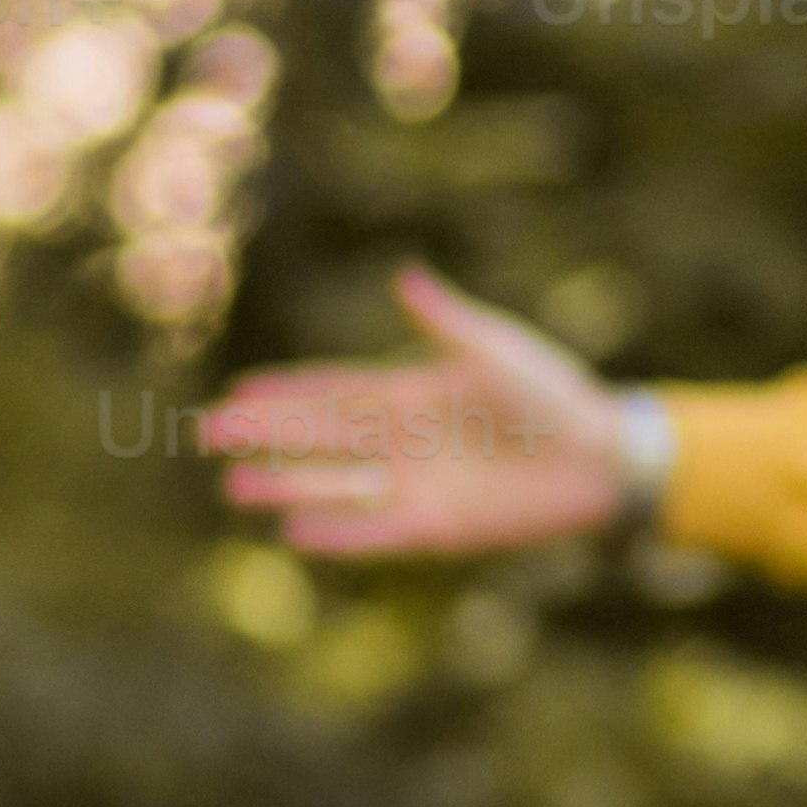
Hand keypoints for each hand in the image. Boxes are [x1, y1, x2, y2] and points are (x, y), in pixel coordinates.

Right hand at [201, 262, 651, 562]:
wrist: (601, 454)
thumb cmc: (552, 393)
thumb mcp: (495, 348)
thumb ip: (444, 321)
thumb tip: (403, 275)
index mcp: (412, 393)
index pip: (335, 390)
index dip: (288, 391)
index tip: (238, 389)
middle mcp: (403, 442)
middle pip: (320, 438)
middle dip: (266, 435)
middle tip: (206, 433)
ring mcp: (416, 484)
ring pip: (335, 485)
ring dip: (287, 486)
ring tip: (234, 490)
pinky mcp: (438, 526)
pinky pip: (377, 531)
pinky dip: (339, 532)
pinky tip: (294, 531)